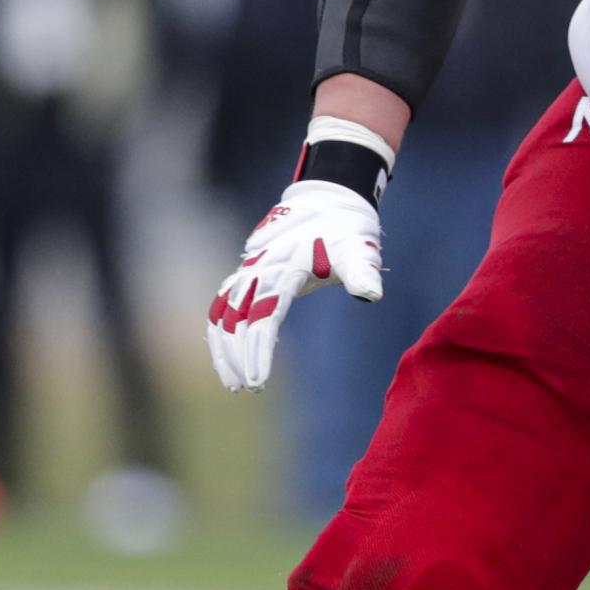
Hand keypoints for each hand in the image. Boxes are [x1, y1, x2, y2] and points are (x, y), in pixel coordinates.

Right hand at [206, 180, 384, 391]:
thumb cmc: (347, 229)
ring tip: (233, 383)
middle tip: (247, 389)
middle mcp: (260, 268)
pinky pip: (222, 305)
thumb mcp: (359, 249)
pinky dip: (218, 331)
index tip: (259, 380)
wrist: (330, 199)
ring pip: (222, 313)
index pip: (264, 317)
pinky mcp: (248, 272)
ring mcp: (250, 269)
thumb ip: (362, 272)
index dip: (258, 350)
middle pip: (237, 319)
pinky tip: (223, 356)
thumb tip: (371, 293)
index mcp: (284, 266)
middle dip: (238, 356)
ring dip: (223, 348)